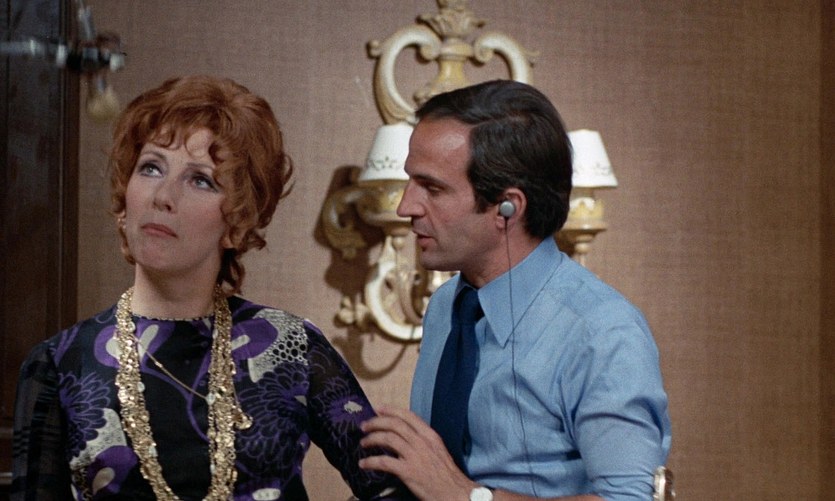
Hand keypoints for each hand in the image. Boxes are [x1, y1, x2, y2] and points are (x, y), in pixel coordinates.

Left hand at [359, 405, 476, 499]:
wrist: (454, 493)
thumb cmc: (446, 475)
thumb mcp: (437, 451)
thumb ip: (421, 443)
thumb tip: (401, 439)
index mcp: (430, 436)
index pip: (408, 416)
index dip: (391, 410)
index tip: (378, 408)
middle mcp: (422, 442)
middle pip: (395, 424)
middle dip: (377, 422)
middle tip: (364, 426)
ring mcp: (415, 456)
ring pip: (388, 438)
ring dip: (372, 439)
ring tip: (363, 443)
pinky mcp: (408, 471)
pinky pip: (384, 462)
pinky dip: (371, 462)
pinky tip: (363, 464)